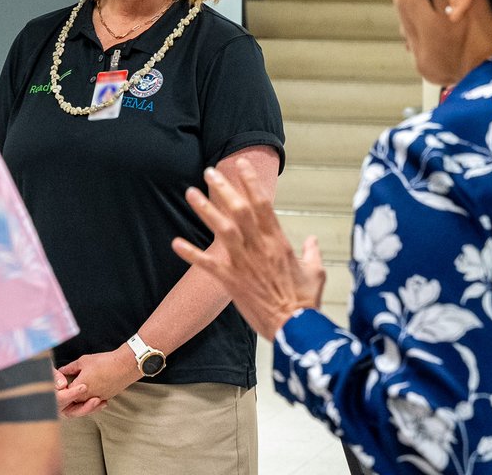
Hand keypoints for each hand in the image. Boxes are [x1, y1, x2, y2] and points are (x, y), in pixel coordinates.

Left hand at [56, 346, 138, 416]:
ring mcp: (98, 399)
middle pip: (74, 400)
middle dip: (72, 393)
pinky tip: (93, 386)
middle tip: (72, 383)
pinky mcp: (106, 398)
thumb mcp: (84, 361)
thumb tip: (61, 370)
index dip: (63, 387)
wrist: (125, 365)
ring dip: (83, 396)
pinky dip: (93, 396)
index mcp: (79, 388)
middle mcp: (87, 397)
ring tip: (83, 384)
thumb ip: (70, 368)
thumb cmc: (104, 362)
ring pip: (85, 402)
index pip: (66, 393)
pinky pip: (96, 401)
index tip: (63, 382)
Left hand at [173, 160, 325, 340]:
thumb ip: (312, 253)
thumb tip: (313, 241)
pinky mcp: (231, 281)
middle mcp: (259, 247)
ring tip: (191, 193)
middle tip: (210, 171)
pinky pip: (208, 264)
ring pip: (222, 230)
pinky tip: (175, 242)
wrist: (294, 327)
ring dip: (205, 210)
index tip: (241, 164)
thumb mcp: (316, 272)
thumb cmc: (306, 301)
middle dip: (224, 188)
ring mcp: (244, 263)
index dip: (251, 182)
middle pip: (239, 210)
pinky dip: (191, 253)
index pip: (263, 204)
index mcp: (279, 242)